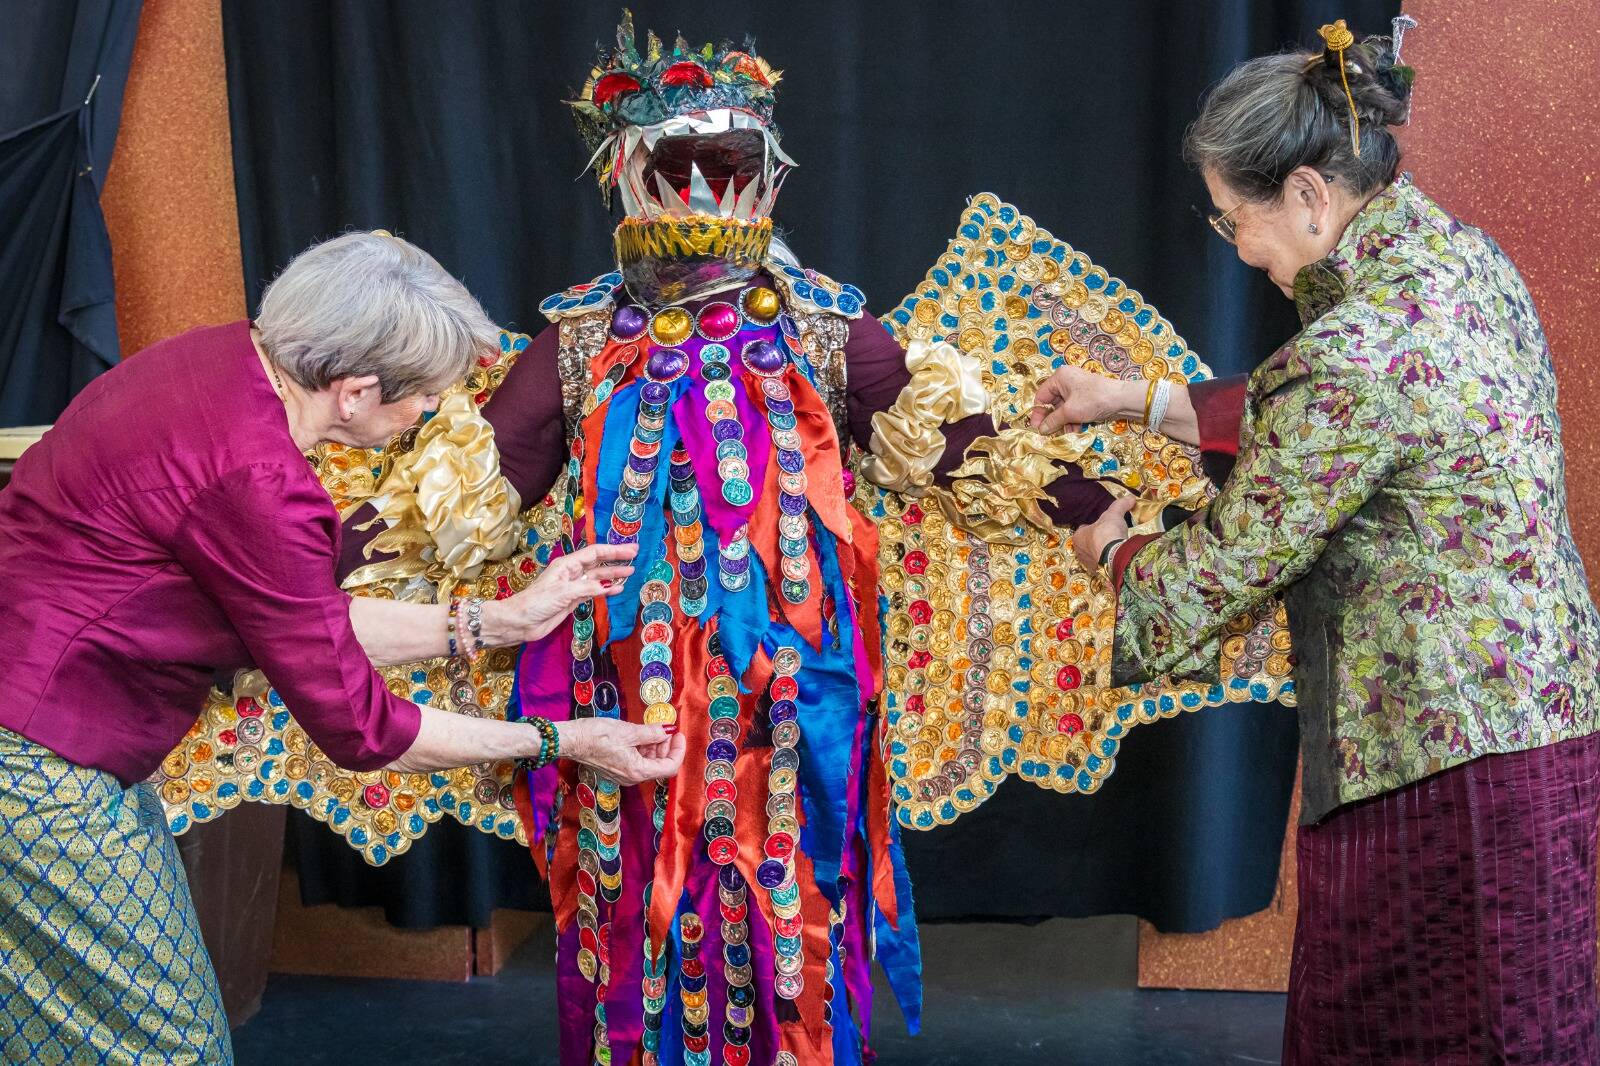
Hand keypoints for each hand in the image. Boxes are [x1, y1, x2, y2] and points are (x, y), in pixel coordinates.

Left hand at [489, 543, 636, 642]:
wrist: (520, 622)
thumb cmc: (535, 603)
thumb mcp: (562, 593)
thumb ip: (586, 588)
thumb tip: (608, 585)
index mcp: (566, 565)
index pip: (594, 553)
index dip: (614, 550)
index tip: (631, 550)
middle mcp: (571, 573)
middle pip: (598, 562)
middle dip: (616, 559)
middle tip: (636, 556)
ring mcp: (573, 586)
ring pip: (598, 577)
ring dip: (613, 574)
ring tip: (631, 572)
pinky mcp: (574, 600)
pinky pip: (594, 591)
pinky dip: (606, 589)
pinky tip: (618, 588)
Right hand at [557, 719, 685, 784]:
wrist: (571, 740)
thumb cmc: (597, 735)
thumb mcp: (629, 731)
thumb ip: (653, 733)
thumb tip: (669, 730)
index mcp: (637, 771)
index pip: (670, 767)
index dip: (678, 750)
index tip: (678, 734)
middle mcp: (632, 777)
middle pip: (660, 766)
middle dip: (667, 747)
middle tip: (666, 728)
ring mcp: (624, 774)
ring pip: (649, 763)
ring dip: (655, 747)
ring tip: (653, 729)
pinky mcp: (617, 769)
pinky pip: (637, 761)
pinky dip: (644, 749)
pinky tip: (641, 735)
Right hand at [1029, 364, 1138, 433]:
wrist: (1121, 400)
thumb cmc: (1093, 400)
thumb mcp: (1070, 412)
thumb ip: (1053, 421)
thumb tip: (1041, 430)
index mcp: (1060, 377)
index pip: (1041, 395)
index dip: (1038, 413)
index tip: (1036, 428)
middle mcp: (1066, 381)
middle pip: (1053, 402)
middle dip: (1052, 419)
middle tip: (1048, 433)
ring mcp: (1077, 389)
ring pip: (1063, 408)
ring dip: (1063, 422)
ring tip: (1064, 434)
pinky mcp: (1085, 398)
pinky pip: (1073, 409)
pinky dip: (1073, 420)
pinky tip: (1074, 431)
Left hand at [1071, 496, 1136, 569]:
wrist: (1115, 556)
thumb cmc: (1108, 532)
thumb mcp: (1114, 514)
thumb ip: (1120, 505)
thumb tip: (1130, 498)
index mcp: (1078, 536)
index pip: (1083, 530)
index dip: (1092, 528)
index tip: (1101, 526)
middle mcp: (1079, 552)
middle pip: (1087, 544)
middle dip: (1096, 541)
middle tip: (1108, 537)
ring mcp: (1088, 564)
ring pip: (1093, 556)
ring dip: (1101, 552)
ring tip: (1113, 548)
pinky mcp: (1098, 573)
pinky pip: (1102, 566)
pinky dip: (1107, 562)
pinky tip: (1116, 558)